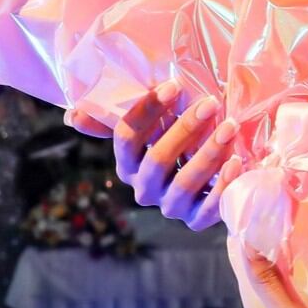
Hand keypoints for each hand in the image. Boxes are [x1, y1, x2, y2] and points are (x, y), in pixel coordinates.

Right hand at [94, 81, 244, 230]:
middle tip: (210, 103)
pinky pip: (208, 208)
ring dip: (207, 154)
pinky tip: (236, 162)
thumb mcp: (149, 130)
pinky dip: (223, 185)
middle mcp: (143, 189)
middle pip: (157, 160)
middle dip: (183, 130)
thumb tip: (71, 116)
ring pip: (183, 184)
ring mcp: (169, 207)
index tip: (174, 85)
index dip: (147, 111)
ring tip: (230, 127)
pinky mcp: (196, 221)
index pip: (126, 138)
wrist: (207, 181)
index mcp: (127, 164)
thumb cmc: (177, 143)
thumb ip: (115, 119)